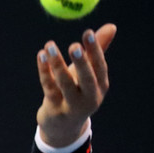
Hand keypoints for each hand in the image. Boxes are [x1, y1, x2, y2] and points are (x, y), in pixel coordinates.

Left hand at [35, 23, 116, 146]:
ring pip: (64, 84)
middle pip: (86, 79)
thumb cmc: (76, 92)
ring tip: (50, 45)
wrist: (62, 127)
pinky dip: (44, 71)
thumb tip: (112, 26)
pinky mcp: (55, 109)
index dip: (95, 50)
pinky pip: (49, 87)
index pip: (100, 67)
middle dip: (81, 63)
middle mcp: (89, 98)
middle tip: (74, 46)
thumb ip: (97, 51)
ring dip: (57, 64)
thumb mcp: (87, 73)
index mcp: (100, 86)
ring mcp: (72, 106)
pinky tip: (41, 55)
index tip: (87, 32)